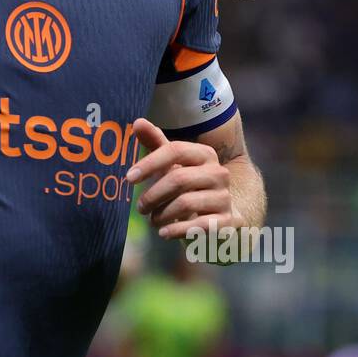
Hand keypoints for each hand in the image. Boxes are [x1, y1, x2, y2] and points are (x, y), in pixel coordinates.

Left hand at [126, 118, 245, 238]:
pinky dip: (177, 230)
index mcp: (204, 154)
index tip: (129, 178)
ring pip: (186, 203)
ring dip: (162, 214)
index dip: (150, 163)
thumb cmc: (188, 185)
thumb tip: (138, 122)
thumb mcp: (172, 164)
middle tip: (140, 207)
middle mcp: (218, 173)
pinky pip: (200, 225)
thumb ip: (156, 143)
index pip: (175, 150)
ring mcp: (225, 197)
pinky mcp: (228, 221)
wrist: (217, 215)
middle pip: (178, 179)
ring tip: (153, 220)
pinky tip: (164, 233)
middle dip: (153, 195)